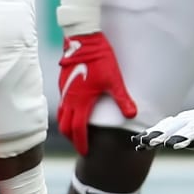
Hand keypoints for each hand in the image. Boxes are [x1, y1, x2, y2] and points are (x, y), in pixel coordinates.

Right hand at [57, 32, 135, 154]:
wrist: (84, 41)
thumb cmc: (100, 60)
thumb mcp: (114, 81)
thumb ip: (123, 99)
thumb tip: (133, 115)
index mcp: (80, 102)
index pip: (78, 130)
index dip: (81, 143)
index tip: (85, 152)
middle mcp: (68, 99)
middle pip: (65, 126)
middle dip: (72, 138)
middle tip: (80, 146)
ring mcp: (64, 91)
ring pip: (60, 115)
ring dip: (67, 126)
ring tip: (76, 132)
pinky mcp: (63, 83)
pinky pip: (61, 104)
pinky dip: (65, 114)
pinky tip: (74, 112)